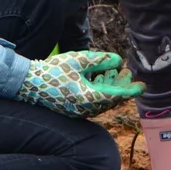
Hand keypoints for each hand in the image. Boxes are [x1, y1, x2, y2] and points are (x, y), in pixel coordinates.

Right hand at [15, 51, 144, 117]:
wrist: (29, 84)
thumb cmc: (52, 71)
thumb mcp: (78, 61)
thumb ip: (99, 60)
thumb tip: (117, 60)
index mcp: (88, 98)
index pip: (116, 96)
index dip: (130, 90)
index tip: (142, 85)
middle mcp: (85, 108)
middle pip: (110, 99)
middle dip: (121, 86)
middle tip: (128, 73)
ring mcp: (79, 110)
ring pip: (102, 100)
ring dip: (110, 86)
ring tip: (115, 71)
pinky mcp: (73, 108)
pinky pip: (92, 101)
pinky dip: (99, 89)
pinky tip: (100, 76)